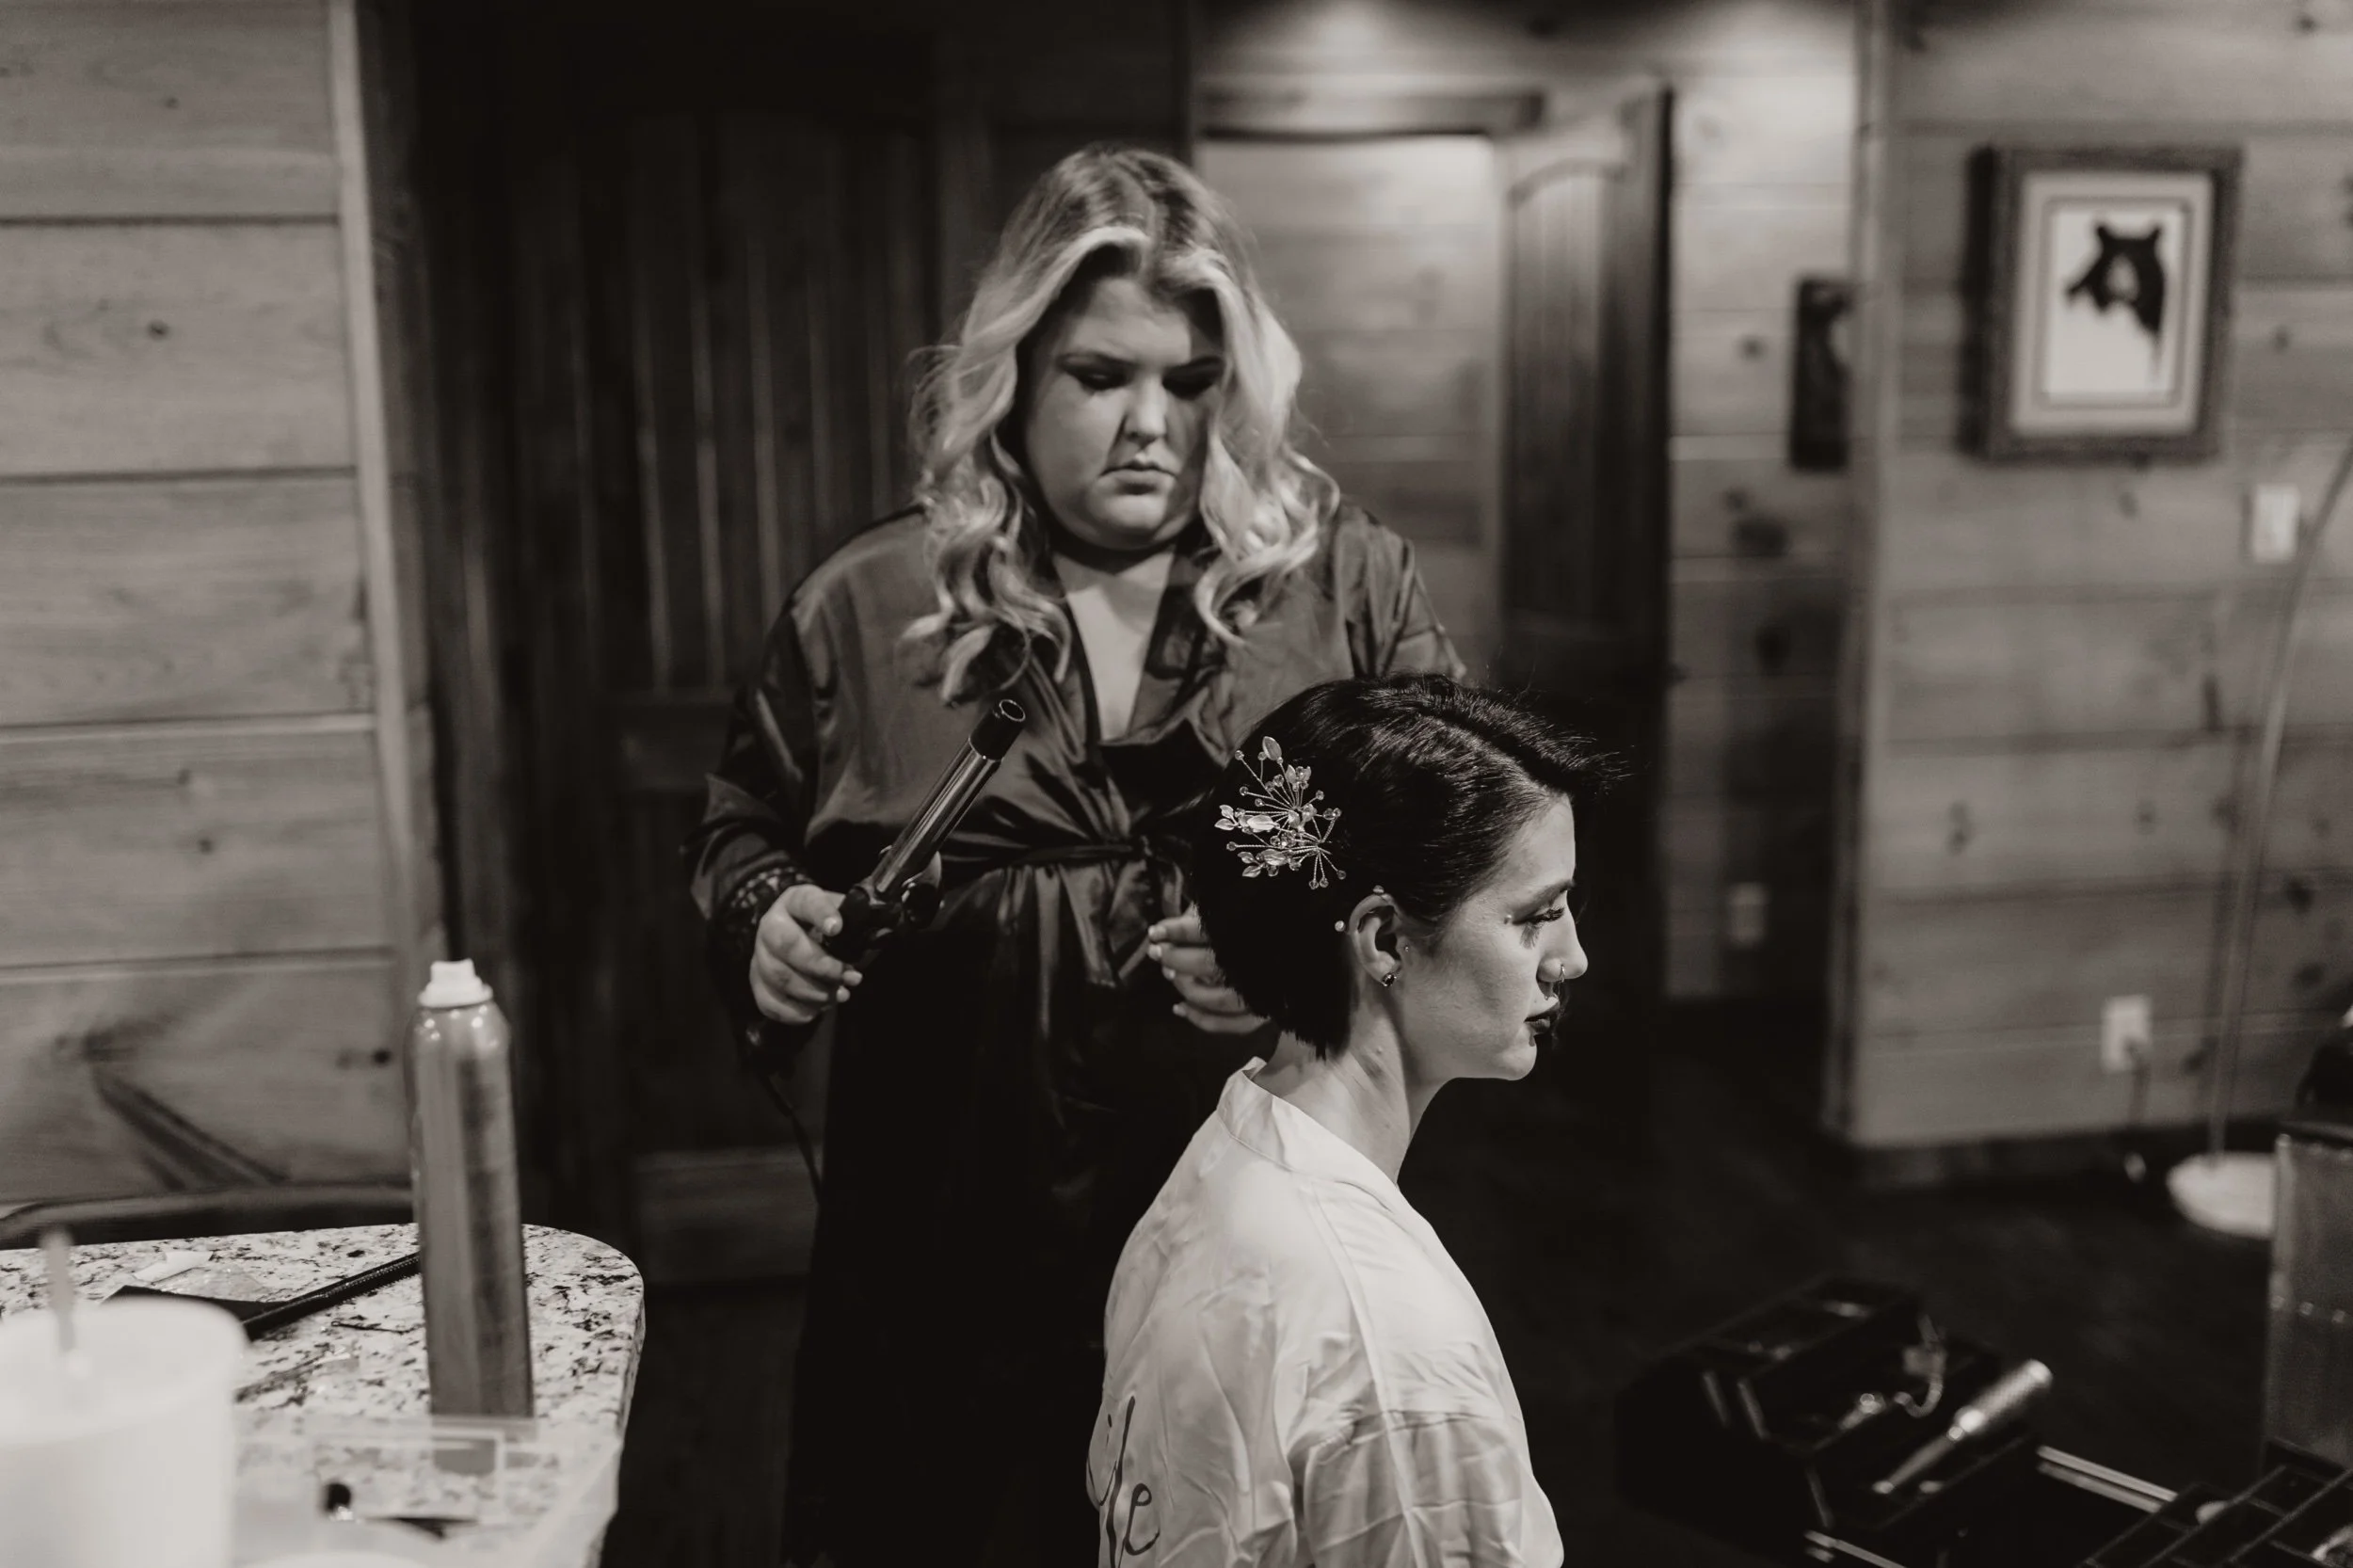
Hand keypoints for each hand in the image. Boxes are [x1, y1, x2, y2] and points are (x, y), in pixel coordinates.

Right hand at [751, 882, 860, 1025]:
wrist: (797, 937)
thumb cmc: (826, 928)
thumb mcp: (841, 916)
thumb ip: (854, 925)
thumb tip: (874, 940)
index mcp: (795, 901)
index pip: (806, 902)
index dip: (821, 914)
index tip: (837, 928)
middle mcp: (771, 924)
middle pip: (786, 945)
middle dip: (821, 966)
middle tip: (847, 977)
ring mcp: (760, 954)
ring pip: (778, 977)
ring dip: (813, 992)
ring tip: (838, 995)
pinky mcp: (756, 982)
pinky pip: (769, 1002)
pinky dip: (796, 1011)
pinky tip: (816, 1009)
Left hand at [1147, 908, 1264, 1035]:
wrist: (1299, 947)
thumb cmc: (1257, 921)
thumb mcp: (1230, 907)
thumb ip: (1202, 917)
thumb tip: (1164, 933)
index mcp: (1255, 929)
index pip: (1210, 929)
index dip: (1179, 931)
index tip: (1155, 931)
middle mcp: (1262, 962)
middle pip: (1211, 965)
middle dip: (1177, 959)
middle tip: (1156, 952)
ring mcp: (1266, 991)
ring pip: (1221, 999)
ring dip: (1188, 988)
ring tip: (1170, 974)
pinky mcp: (1268, 1012)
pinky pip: (1236, 1025)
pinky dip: (1203, 1020)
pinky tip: (1179, 1008)